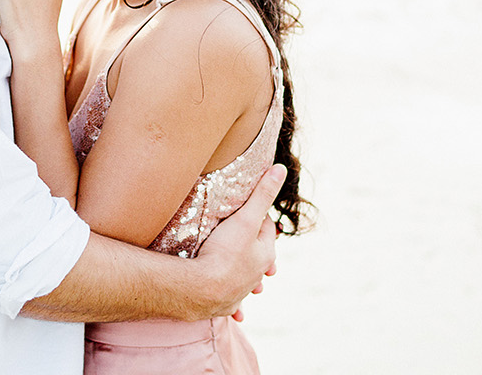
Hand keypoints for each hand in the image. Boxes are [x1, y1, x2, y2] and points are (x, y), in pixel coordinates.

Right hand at [193, 164, 284, 320]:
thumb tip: (280, 169)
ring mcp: (241, 291)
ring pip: (249, 282)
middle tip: (247, 242)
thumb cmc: (223, 251)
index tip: (247, 210)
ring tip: (250, 279)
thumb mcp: (245, 218)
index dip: (258, 217)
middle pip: (259, 257)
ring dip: (249, 279)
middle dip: (255, 250)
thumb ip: (262, 194)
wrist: (201, 289)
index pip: (266, 229)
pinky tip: (239, 313)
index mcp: (265, 253)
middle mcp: (257, 274)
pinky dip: (237, 307)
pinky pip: (234, 305)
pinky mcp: (225, 305)